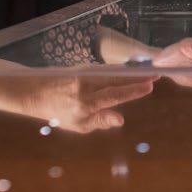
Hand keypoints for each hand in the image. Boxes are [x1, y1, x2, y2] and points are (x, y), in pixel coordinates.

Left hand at [26, 75, 156, 132]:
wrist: (34, 92)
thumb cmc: (57, 113)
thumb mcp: (78, 125)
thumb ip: (101, 121)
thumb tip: (121, 120)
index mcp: (85, 104)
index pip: (114, 95)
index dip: (133, 90)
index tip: (150, 86)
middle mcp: (86, 86)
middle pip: (117, 79)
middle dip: (138, 77)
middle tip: (157, 74)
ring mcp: (84, 74)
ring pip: (112, 72)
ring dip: (131, 72)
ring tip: (149, 72)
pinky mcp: (83, 67)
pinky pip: (105, 69)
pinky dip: (119, 69)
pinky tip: (131, 70)